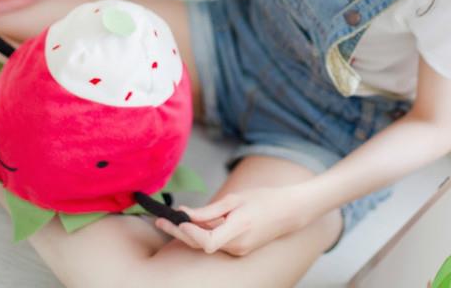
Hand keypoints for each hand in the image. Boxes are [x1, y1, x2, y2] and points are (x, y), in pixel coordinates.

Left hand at [155, 185, 310, 256]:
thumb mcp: (235, 199)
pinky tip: (195, 223)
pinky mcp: (239, 250)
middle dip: (179, 232)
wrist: (288, 212)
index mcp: (238, 229)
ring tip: (174, 218)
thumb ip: (209, 210)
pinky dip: (203, 233)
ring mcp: (238, 251)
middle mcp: (237, 246)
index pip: (207, 242)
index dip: (190, 233)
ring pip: (206, 244)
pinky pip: (215, 243)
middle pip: (200, 245)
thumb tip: (185, 214)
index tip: (178, 219)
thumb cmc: (263, 200)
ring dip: (190, 233)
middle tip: (161, 219)